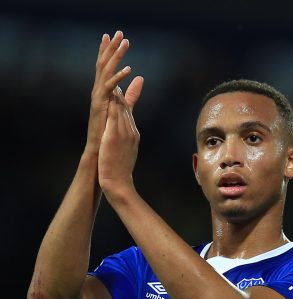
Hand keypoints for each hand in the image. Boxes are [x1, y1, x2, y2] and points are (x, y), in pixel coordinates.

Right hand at [85, 31, 133, 156]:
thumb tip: (140, 79)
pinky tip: (128, 70)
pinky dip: (118, 79)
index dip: (109, 51)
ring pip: (106, 72)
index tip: (114, 36)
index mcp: (103, 92)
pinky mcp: (100, 107)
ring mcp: (98, 99)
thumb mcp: (124, 108)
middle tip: (118, 32)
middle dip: (111, 48)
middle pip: (104, 64)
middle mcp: (99, 92)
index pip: (106, 67)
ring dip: (115, 57)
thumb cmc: (109, 133)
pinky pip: (109, 89)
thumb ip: (131, 94)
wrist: (100, 152)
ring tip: (123, 43)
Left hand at [98, 77, 143, 198]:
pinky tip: (109, 90)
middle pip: (125, 105)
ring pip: (120, 106)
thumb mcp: (125, 153)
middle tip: (115, 70)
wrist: (119, 184)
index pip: (128, 111)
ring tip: (112, 73)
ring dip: (117, 88)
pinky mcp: (114, 136)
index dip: (122, 96)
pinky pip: (114, 115)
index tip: (117, 83)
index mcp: (133, 133)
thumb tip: (127, 134)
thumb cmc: (120, 171)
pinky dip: (113, 101)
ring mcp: (123, 133)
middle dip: (121, 87)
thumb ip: (126, 140)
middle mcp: (130, 130)